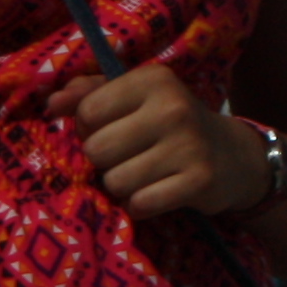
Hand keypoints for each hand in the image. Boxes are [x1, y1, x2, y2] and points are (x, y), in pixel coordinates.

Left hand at [61, 65, 261, 218]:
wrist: (235, 157)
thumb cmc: (171, 124)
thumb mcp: (136, 98)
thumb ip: (90, 94)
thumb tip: (51, 105)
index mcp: (153, 80)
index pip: (88, 112)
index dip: (90, 129)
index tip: (114, 131)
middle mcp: (173, 107)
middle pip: (96, 150)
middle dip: (105, 161)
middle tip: (130, 157)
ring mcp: (188, 145)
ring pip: (115, 181)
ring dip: (123, 186)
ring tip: (145, 176)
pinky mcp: (199, 181)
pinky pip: (140, 204)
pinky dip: (141, 206)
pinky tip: (158, 193)